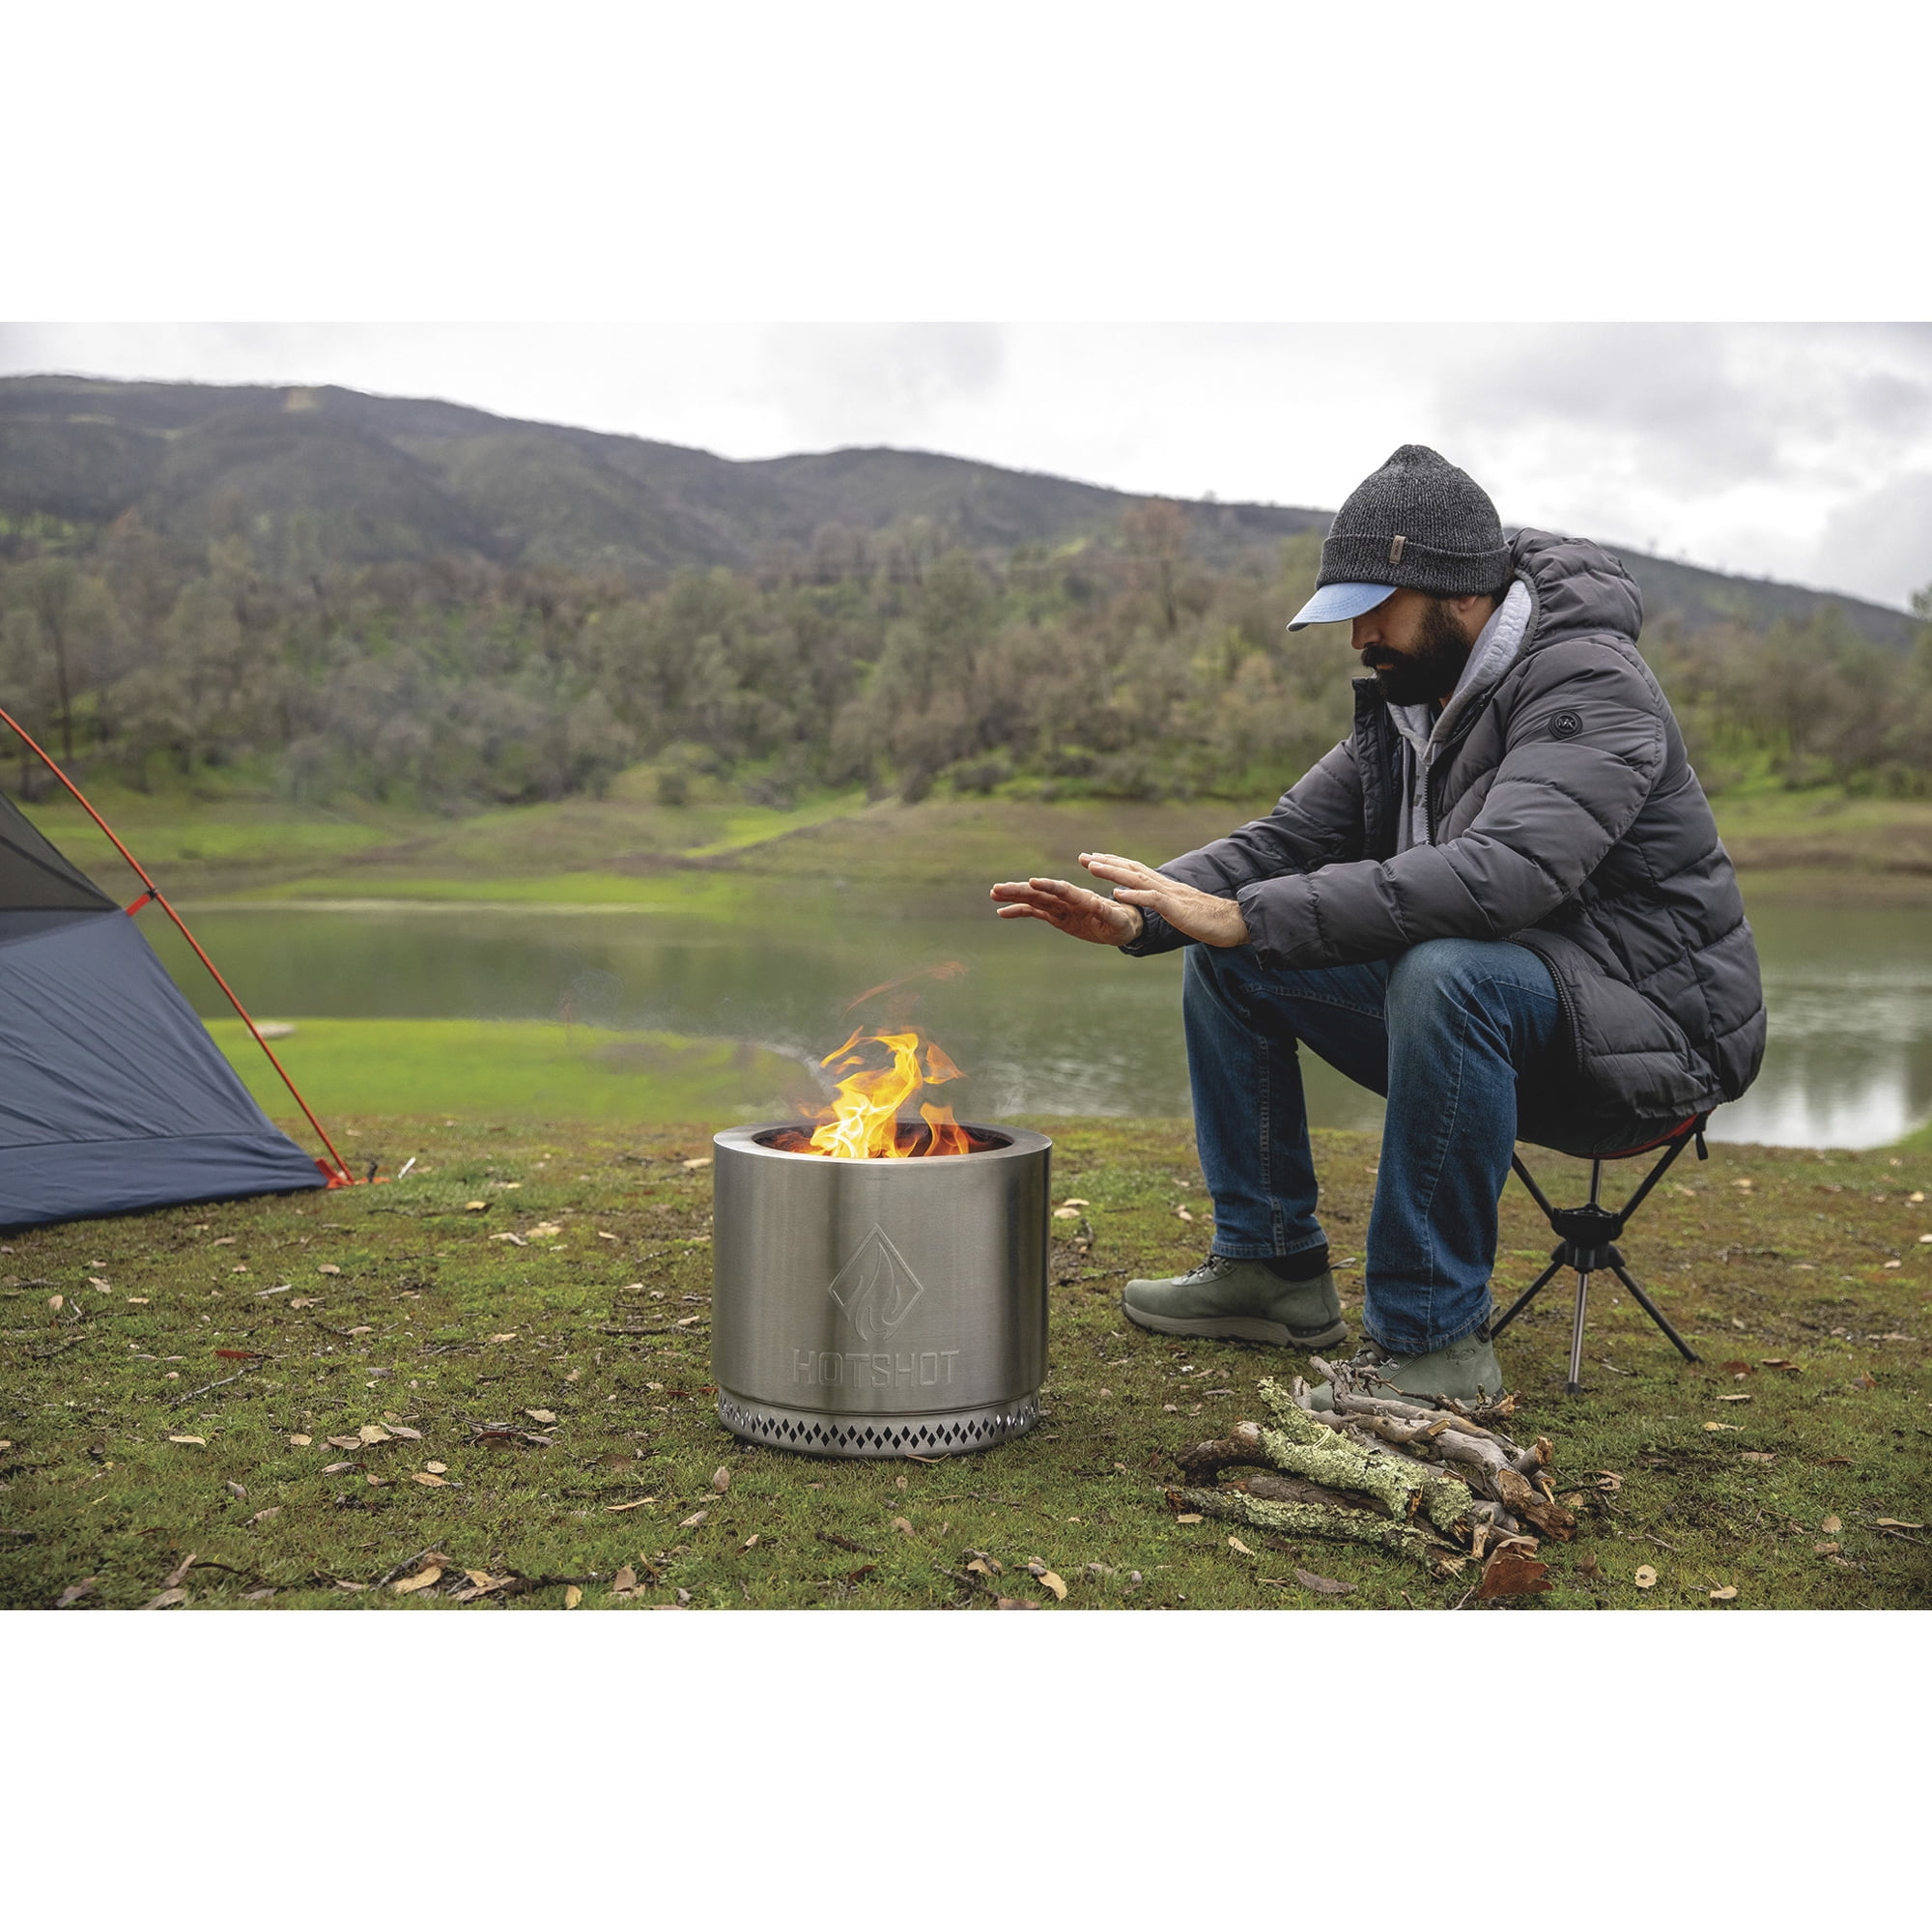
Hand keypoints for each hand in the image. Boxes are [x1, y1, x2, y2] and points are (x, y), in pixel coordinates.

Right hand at [990, 873, 1145, 944]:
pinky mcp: (1057, 915)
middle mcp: (1069, 900)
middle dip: (1020, 890)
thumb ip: (1107, 913)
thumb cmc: (1124, 921)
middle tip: (998, 888)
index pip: (1063, 890)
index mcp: (1084, 899)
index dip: (1048, 886)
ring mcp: (1061, 907)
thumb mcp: (1119, 920)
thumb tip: (1098, 905)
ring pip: (1034, 899)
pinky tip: (1002, 912)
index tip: (1032, 882)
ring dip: (1014, 896)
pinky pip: (1035, 912)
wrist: (1123, 923)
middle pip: (1042, 892)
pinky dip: (1019, 911)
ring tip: (993, 893)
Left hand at [1077, 851, 1249, 947]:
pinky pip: (1151, 900)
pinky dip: (1133, 896)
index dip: (1114, 863)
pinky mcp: (1175, 908)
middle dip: (1106, 862)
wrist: (1233, 922)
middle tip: (1083, 857)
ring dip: (1113, 873)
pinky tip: (1115, 895)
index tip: (1093, 858)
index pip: (1135, 870)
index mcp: (1164, 887)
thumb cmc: (1208, 919)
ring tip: (1091, 867)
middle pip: (1131, 869)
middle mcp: (1164, 886)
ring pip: (1136, 879)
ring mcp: (1169, 895)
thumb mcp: (1180, 910)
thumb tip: (1153, 903)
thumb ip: (1165, 903)